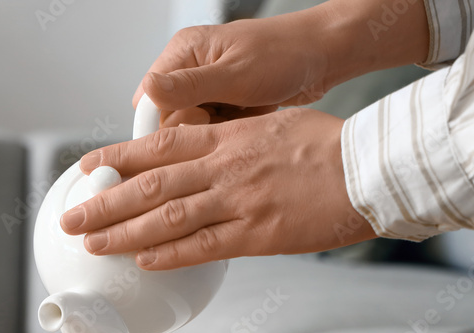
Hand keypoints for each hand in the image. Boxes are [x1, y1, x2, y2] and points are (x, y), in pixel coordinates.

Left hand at [59, 108, 376, 269]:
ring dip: (123, 232)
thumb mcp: (269, 127)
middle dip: (104, 203)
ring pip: (167, 217)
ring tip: (92, 242)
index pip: (158, 146)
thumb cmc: (327, 146)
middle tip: (71, 217)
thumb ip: (229, 144)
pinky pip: (203, 247)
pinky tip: (142, 262)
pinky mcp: (257, 234)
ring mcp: (238, 201)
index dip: (117, 159)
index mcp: (226, 137)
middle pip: (149, 185)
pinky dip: (169, 255)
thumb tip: (199, 161)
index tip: (88, 169)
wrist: (372, 168)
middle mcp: (223, 167)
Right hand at [134, 15, 331, 123]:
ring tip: (241, 116)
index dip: (160, 126)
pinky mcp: (221, 104)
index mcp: (183, 53)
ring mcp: (205, 89)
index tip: (183, 138)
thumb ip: (190, 85)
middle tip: (223, 120)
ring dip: (213, 133)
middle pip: (167, 119)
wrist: (326, 56)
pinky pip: (210, 131)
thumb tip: (149, 89)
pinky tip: (247, 121)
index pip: (148, 101)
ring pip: (189, 130)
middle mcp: (189, 70)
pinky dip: (227, 134)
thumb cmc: (288, 54)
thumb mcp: (236, 73)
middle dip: (194, 129)